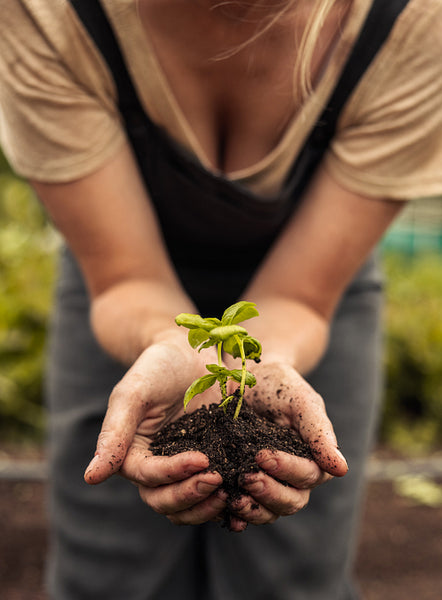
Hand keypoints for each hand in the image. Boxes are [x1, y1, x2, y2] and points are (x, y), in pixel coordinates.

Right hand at [84, 330, 226, 524]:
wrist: (190, 351)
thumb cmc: (156, 367)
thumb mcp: (133, 393)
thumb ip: (114, 433)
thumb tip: (91, 478)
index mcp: (133, 454)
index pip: (149, 477)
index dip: (173, 474)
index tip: (202, 460)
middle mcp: (157, 467)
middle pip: (166, 502)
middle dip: (191, 495)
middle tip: (218, 480)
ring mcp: (186, 467)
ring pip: (189, 506)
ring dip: (208, 506)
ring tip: (233, 492)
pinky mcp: (213, 461)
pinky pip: (216, 492)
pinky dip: (228, 499)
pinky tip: (247, 494)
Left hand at [228, 361, 347, 526]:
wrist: (244, 377)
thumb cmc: (278, 385)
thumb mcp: (300, 400)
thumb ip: (318, 431)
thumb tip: (341, 469)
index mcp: (311, 457)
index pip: (307, 475)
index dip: (287, 470)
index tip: (262, 455)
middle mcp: (292, 476)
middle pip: (291, 501)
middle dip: (269, 493)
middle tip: (246, 477)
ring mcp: (268, 482)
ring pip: (269, 511)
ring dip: (253, 509)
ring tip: (232, 497)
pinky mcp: (243, 485)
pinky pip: (244, 511)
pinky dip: (236, 516)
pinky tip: (225, 512)